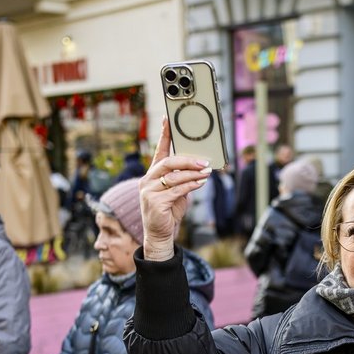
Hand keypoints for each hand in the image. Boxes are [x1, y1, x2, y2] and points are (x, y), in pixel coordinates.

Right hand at [138, 116, 212, 259]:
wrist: (160, 234)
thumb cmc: (169, 212)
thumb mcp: (177, 192)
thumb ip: (183, 180)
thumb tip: (199, 168)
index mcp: (152, 174)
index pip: (158, 151)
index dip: (163, 135)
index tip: (168, 120)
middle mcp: (147, 180)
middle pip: (167, 162)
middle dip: (187, 160)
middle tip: (203, 161)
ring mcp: (148, 191)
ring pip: (173, 176)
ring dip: (193, 173)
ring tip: (206, 172)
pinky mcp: (155, 202)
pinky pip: (176, 189)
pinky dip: (191, 185)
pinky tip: (200, 182)